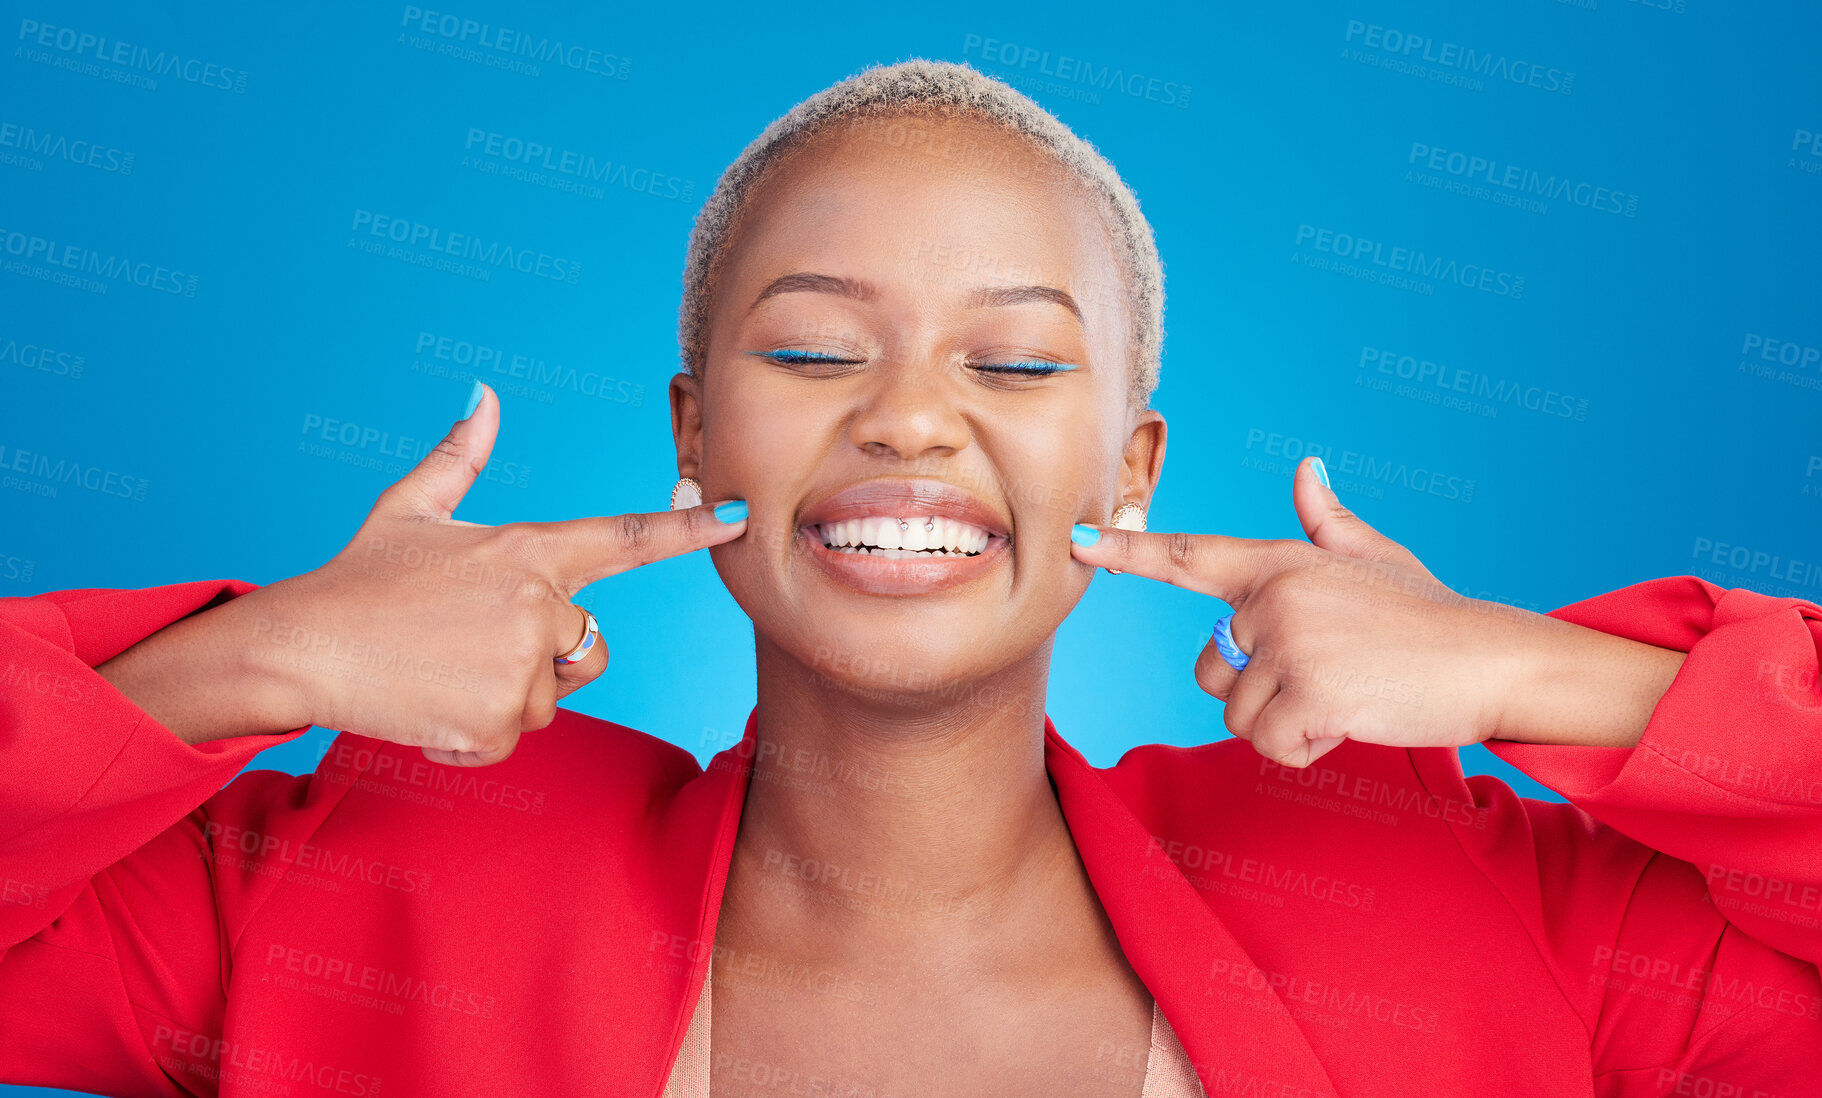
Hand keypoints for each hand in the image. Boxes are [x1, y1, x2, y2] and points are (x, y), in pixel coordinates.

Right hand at [104, 383, 746, 765]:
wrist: (299, 647)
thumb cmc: (357, 579)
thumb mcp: (409, 510)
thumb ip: (460, 456)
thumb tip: (484, 393)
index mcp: (528, 550)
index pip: (626, 538)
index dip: (689, 528)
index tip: (739, 514)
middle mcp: (538, 603)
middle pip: (590, 647)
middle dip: (542, 658)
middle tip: (466, 644)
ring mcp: (522, 663)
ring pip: (551, 697)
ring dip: (506, 698)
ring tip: (443, 672)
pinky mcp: (499, 718)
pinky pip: (512, 738)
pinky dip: (474, 735)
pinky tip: (430, 706)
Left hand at [1068, 457, 1628, 767]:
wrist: (1491, 658)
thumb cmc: (1429, 615)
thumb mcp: (1374, 557)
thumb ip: (1327, 523)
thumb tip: (1307, 469)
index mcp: (1280, 562)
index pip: (1189, 556)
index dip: (1127, 550)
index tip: (1076, 540)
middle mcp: (1274, 597)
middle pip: (1209, 669)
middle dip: (1254, 691)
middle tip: (1323, 676)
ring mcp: (1290, 644)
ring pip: (1237, 714)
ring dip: (1283, 723)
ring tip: (1343, 695)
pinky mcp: (1308, 693)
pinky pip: (1268, 744)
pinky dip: (1305, 748)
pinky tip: (1348, 721)